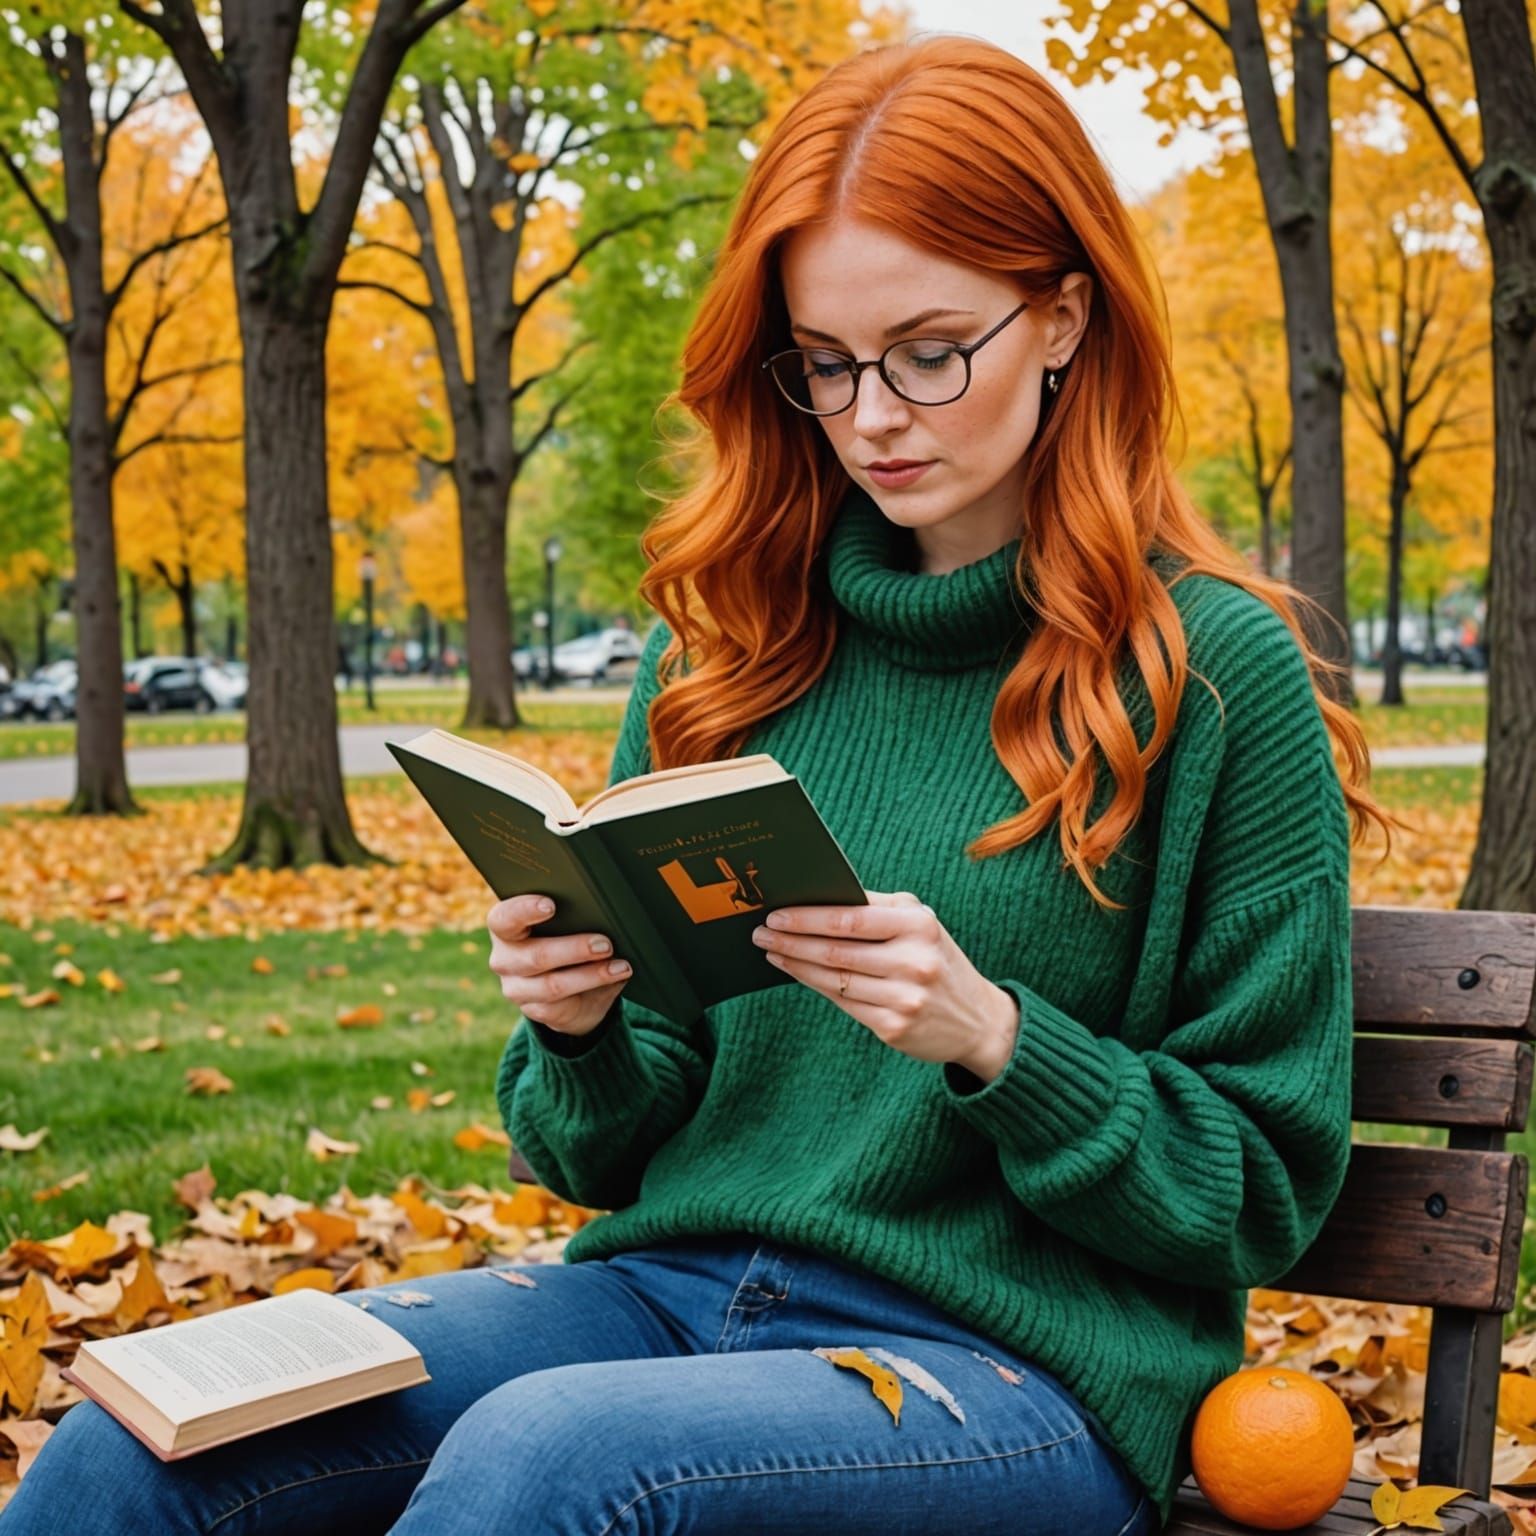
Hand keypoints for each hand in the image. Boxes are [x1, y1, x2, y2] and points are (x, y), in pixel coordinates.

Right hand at [486, 895, 631, 1037]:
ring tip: (619, 966)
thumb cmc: (566, 939)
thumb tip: (606, 911)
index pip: (504, 917)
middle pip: (535, 955)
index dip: (524, 910)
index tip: (551, 905)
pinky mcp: (533, 1010)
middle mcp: (504, 958)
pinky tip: (616, 977)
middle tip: (605, 944)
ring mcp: (515, 988)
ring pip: (552, 985)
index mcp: (504, 927)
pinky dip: (593, 987)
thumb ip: (575, 915)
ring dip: (591, 975)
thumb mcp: (567, 924)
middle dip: (574, 949)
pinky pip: (562, 1005)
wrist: (566, 985)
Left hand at [750, 890, 1019, 1078]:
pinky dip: (815, 986)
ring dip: (796, 964)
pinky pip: (843, 1003)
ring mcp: (904, 998)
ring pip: (833, 979)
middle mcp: (914, 961)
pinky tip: (798, 974)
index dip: (807, 917)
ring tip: (772, 953)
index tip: (776, 914)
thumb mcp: (921, 923)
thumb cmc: (937, 958)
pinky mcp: (894, 1027)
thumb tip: (818, 898)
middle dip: (791, 941)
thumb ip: (877, 908)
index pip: (850, 919)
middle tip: (761, 934)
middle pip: (835, 950)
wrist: (978, 1019)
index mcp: (919, 925)